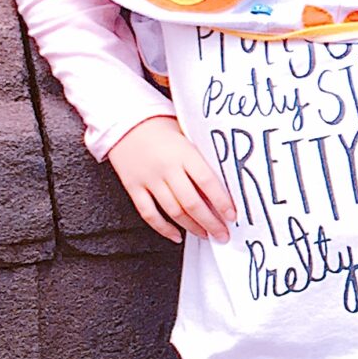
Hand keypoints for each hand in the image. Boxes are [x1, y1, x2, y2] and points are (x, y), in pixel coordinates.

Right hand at [107, 115, 235, 244]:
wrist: (125, 122)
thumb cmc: (160, 127)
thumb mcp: (187, 135)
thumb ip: (201, 159)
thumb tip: (223, 185)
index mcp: (184, 153)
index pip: (208, 182)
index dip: (222, 202)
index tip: (232, 216)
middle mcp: (167, 168)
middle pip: (192, 203)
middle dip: (210, 223)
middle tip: (223, 235)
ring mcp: (149, 179)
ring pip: (173, 211)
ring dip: (192, 227)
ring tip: (206, 234)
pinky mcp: (133, 187)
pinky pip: (149, 213)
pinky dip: (163, 228)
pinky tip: (177, 235)